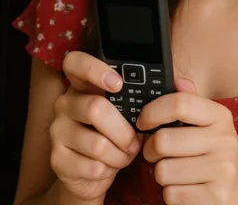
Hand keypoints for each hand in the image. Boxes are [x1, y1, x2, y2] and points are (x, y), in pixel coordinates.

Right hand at [49, 51, 143, 201]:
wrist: (94, 173)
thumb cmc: (117, 136)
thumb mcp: (132, 113)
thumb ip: (150, 96)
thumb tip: (180, 83)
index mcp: (83, 85)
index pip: (76, 62)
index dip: (94, 69)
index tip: (118, 84)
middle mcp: (65, 104)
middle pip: (95, 108)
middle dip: (124, 130)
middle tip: (134, 140)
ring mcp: (57, 131)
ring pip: (97, 143)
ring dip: (120, 154)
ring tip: (123, 154)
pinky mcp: (57, 159)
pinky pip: (92, 166)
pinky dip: (110, 169)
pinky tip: (109, 166)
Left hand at [136, 78, 237, 204]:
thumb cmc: (216, 157)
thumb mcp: (210, 127)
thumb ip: (191, 103)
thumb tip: (177, 79)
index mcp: (221, 117)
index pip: (180, 103)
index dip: (152, 111)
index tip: (143, 122)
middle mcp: (224, 141)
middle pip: (163, 140)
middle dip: (151, 150)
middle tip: (156, 153)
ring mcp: (222, 171)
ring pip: (162, 170)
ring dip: (161, 174)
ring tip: (175, 172)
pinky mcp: (214, 197)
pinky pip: (171, 194)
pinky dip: (171, 194)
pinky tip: (185, 189)